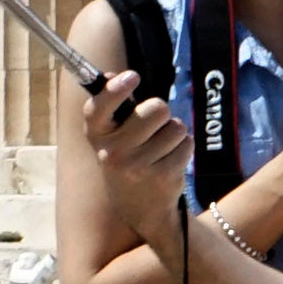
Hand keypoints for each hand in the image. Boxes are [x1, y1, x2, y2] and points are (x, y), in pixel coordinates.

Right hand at [87, 72, 187, 189]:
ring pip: (175, 126)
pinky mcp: (162, 177)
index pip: (98, 108)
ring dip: (174, 132)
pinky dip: (183, 148)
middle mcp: (111, 152)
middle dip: (162, 112)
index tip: (133, 76)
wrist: (139, 208)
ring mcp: (136, 166)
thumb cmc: (127, 159)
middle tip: (155, 126)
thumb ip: (113, 108)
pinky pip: (186, 143)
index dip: (115, 89)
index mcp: (96, 137)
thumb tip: (109, 75)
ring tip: (161, 147)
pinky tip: (170, 160)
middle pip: (155, 109)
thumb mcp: (112, 137)